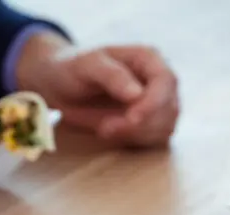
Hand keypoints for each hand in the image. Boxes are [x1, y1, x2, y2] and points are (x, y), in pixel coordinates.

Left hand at [16, 34, 179, 146]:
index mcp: (149, 58)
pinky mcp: (151, 124)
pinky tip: (112, 132)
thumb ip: (111, 75)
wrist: (61, 86)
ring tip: (104, 128)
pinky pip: (155, 139)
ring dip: (136, 135)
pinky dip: (135, 141)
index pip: (166, 81)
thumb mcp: (86, 65)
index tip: (132, 118)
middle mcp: (159, 80)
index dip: (154, 103)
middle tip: (106, 128)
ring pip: (164, 127)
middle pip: (169, 108)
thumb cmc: (72, 68)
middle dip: (141, 124)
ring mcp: (158, 103)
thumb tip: (137, 94)